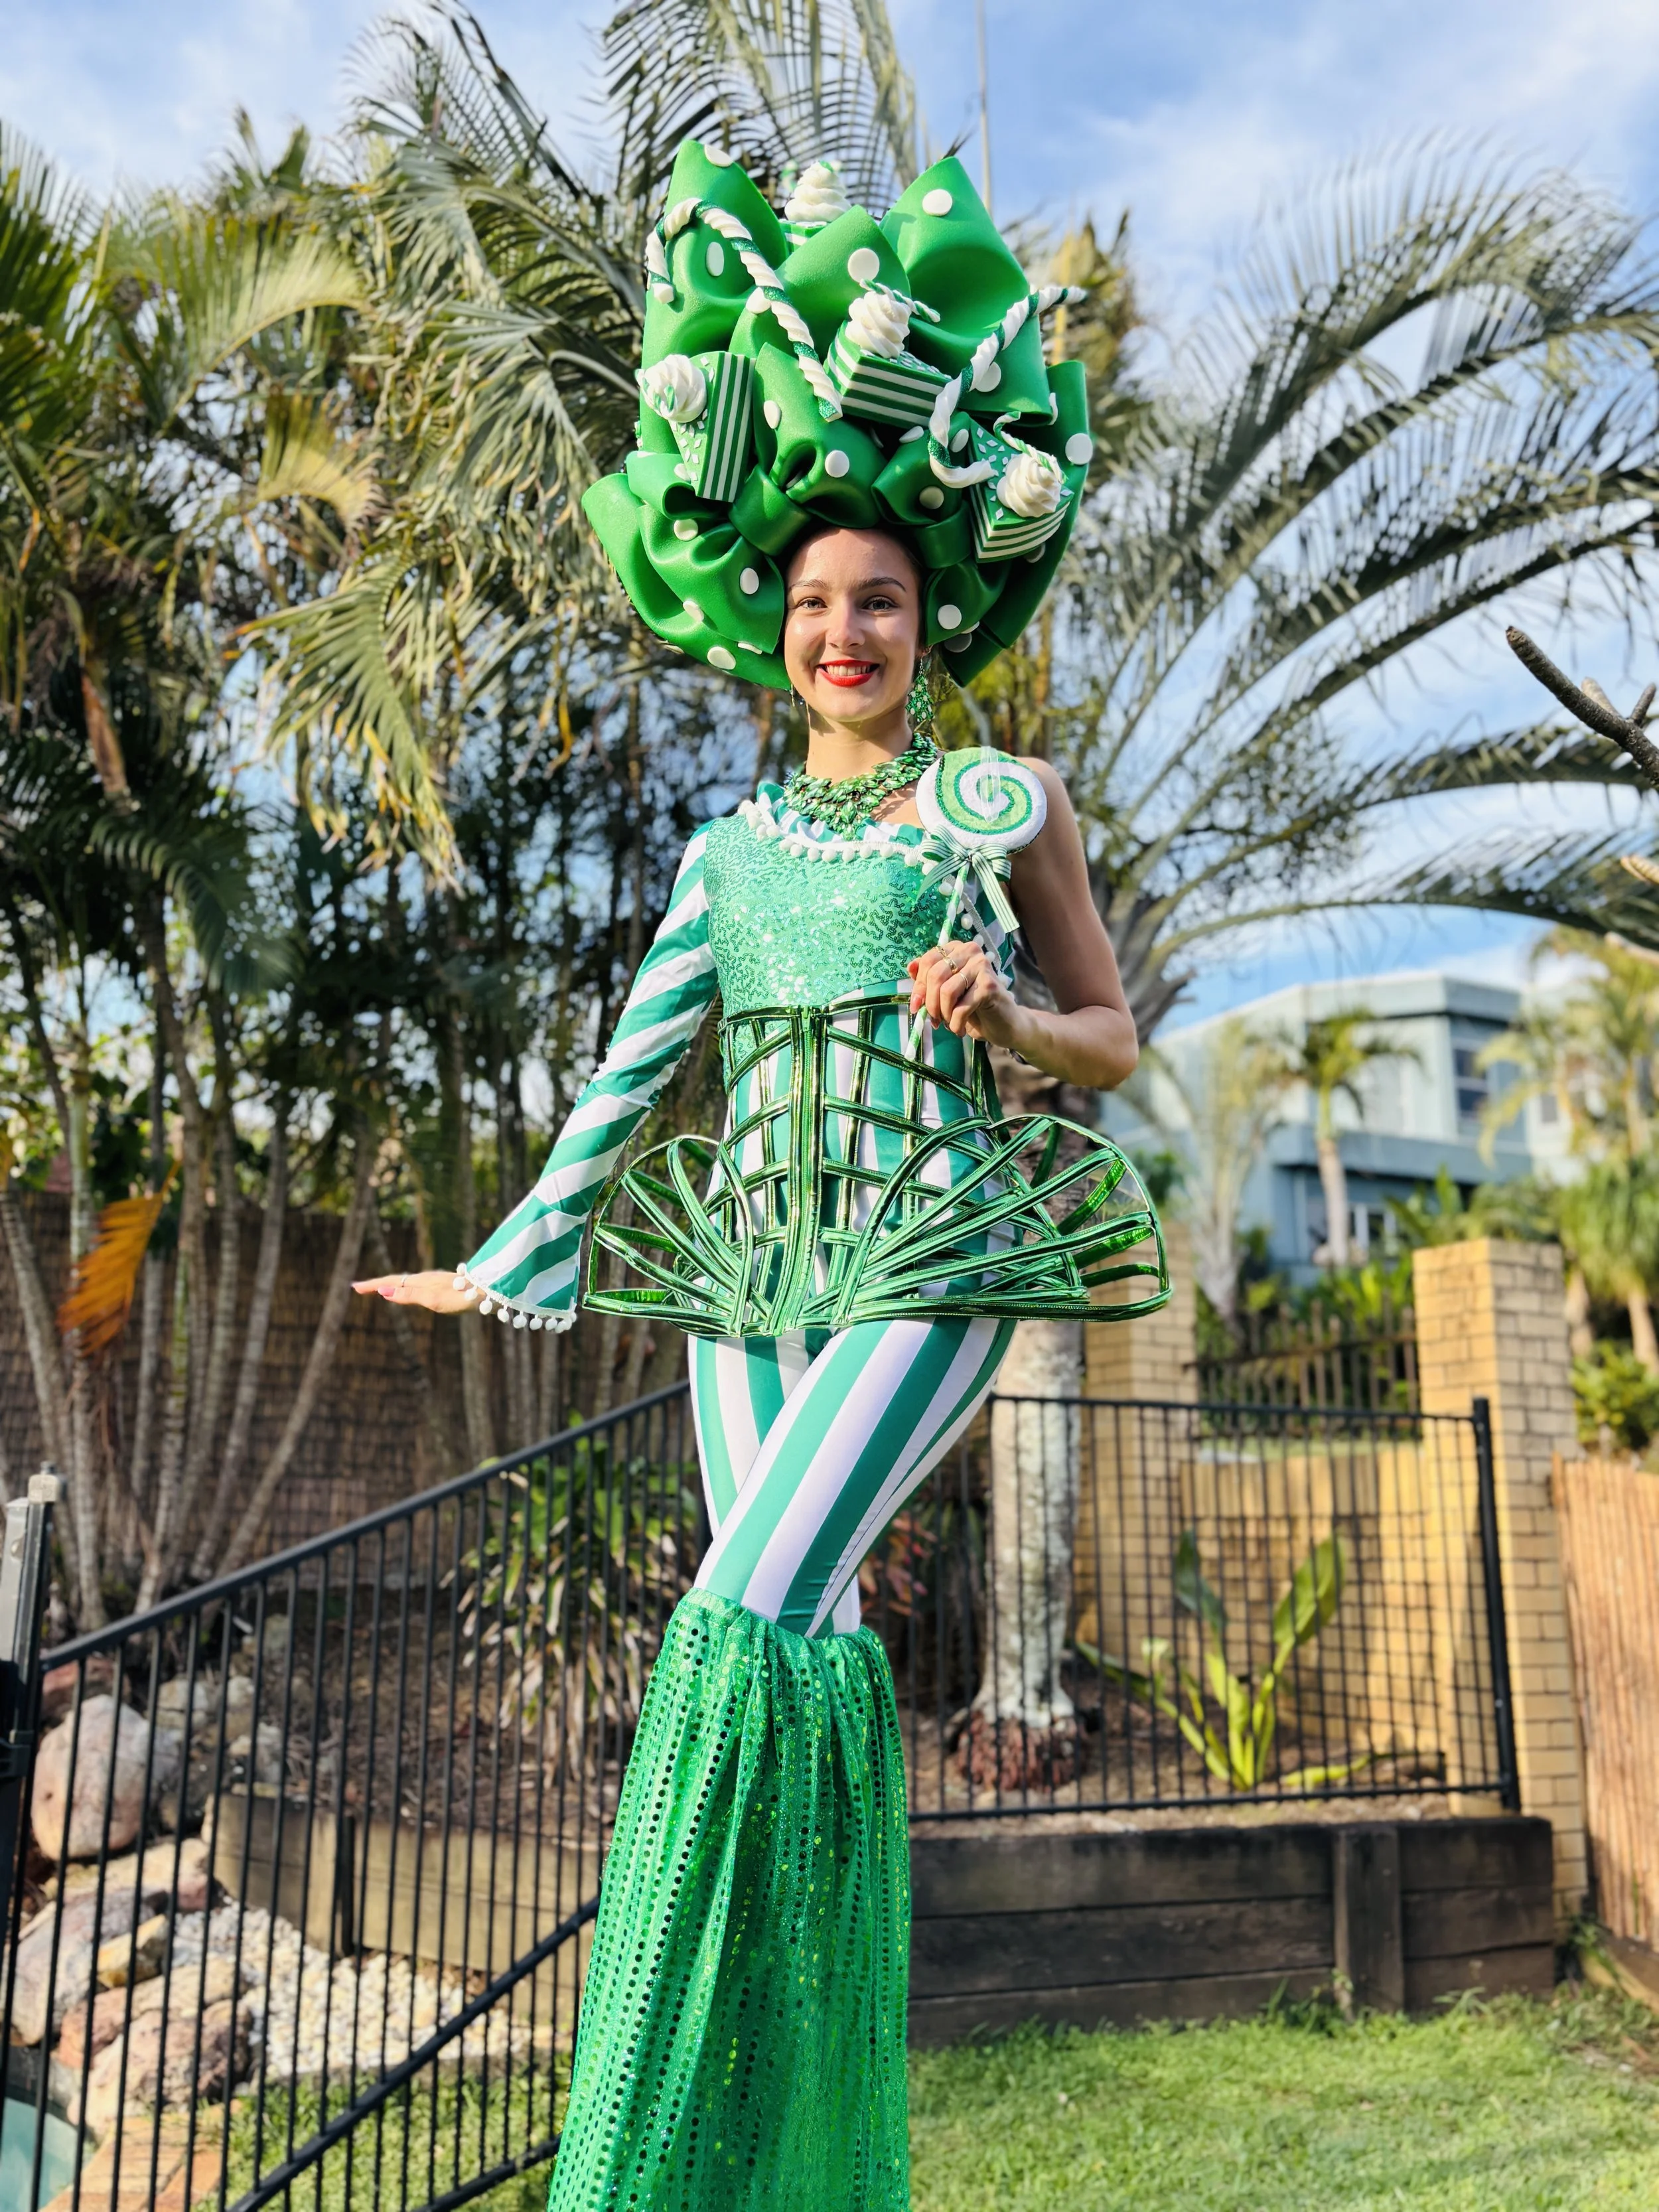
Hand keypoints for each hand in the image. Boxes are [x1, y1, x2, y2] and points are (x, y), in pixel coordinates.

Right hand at [351, 1268, 476, 1314]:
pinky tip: (408, 1291)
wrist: (488, 1290)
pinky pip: (415, 1285)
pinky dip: (403, 1287)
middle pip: (395, 1280)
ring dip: (389, 1285)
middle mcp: (425, 1279)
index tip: (354, 1287)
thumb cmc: (461, 1297)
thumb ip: (409, 1296)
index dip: (372, 1285)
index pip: (389, 1282)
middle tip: (359, 1288)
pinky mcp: (442, 1284)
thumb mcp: (433, 1299)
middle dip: (376, 1284)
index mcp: (419, 1282)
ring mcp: (434, 1281)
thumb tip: (383, 1292)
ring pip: (405, 1281)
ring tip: (378, 1289)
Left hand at [907, 940, 1024, 1047]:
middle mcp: (970, 951)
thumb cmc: (973, 1006)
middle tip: (933, 1020)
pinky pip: (961, 1007)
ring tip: (948, 1024)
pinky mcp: (990, 985)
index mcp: (956, 949)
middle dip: (930, 1003)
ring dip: (943, 1014)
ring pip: (946, 991)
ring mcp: (982, 965)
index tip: (916, 1007)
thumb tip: (910, 967)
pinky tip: (959, 1029)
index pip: (928, 961)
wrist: (1003, 1023)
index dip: (918, 986)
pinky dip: (955, 1023)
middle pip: (935, 975)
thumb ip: (928, 979)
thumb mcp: (946, 991)